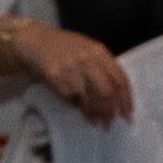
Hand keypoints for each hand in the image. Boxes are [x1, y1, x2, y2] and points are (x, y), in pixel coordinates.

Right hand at [15, 22, 132, 126]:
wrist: (36, 41)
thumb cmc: (64, 48)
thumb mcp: (88, 50)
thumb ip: (103, 67)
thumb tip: (116, 96)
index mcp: (99, 52)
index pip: (120, 79)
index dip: (126, 100)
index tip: (127, 114)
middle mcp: (86, 59)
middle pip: (106, 91)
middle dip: (109, 110)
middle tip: (109, 121)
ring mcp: (70, 69)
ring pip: (89, 98)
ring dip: (94, 113)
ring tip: (96, 120)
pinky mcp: (55, 77)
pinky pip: (71, 98)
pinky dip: (79, 108)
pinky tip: (82, 112)